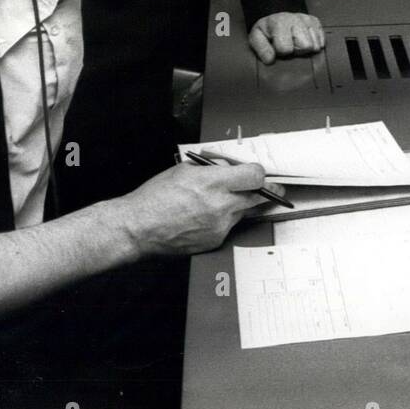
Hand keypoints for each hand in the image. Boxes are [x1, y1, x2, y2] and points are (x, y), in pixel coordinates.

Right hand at [119, 161, 282, 255]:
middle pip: (259, 197)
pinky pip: (229, 227)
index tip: (259, 174)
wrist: (138, 228)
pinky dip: (223, 220)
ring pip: (243, 212)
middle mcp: (221, 206)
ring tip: (217, 202)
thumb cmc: (155, 197)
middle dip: (265, 191)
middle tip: (271, 188)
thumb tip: (231, 167)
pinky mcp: (215, 241)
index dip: (260, 174)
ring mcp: (220, 226)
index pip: (255, 176)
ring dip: (238, 205)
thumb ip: (212, 168)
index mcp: (213, 183)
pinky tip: (205, 217)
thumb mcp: (184, 169)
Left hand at [248, 12, 325, 64]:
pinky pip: (322, 39)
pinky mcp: (315, 21)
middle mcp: (296, 18)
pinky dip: (313, 43)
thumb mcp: (257, 38)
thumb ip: (261, 49)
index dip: (281, 52)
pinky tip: (304, 40)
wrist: (275, 17)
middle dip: (297, 50)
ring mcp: (307, 19)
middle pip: (306, 46)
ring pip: (315, 45)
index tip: (277, 48)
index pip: (286, 48)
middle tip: (289, 45)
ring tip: (296, 43)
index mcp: (279, 22)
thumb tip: (270, 60)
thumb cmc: (267, 31)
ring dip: (305, 47)